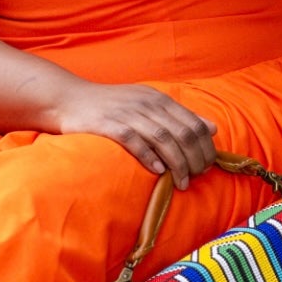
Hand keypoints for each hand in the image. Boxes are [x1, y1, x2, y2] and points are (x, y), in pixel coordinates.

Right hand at [54, 79, 218, 187]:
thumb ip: (179, 116)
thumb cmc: (111, 106)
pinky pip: (133, 141)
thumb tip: (212, 128)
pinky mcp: (108, 124)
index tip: (208, 166)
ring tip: (182, 182)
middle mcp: (147, 104)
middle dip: (195, 158)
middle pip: (183, 132)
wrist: (69, 98)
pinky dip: (148, 156)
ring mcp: (127, 113)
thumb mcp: (148, 104)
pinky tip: (157, 171)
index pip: (194, 123)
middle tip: (197, 177)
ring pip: (163, 138)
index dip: (205, 147)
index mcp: (159, 99)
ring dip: (177, 163)